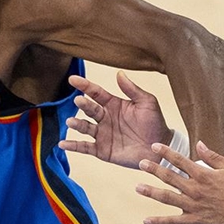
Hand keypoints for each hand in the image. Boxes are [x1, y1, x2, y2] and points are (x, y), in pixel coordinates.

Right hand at [58, 72, 172, 168]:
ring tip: (71, 122)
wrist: (160, 148)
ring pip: (85, 127)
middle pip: (89, 109)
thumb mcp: (147, 103)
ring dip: (76, 124)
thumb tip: (119, 73)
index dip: (84, 86)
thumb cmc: (155, 123)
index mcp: (113, 104)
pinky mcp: (102, 150)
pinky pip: (85, 147)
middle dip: (83, 105)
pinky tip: (62, 144)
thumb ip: (132, 89)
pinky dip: (73, 146)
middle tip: (78, 101)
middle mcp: (105, 117)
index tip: (72, 79)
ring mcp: (102, 134)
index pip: (96, 92)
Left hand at [137, 142, 223, 223]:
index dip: (165, 152)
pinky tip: (146, 220)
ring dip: (151, 192)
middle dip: (153, 169)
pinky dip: (159, 222)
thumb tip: (199, 143)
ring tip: (138, 187)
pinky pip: (173, 222)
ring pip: (167, 197)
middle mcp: (195, 189)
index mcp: (203, 175)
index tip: (153, 146)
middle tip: (140, 163)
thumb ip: (213, 156)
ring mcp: (193, 206)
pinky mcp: (195, 222)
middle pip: (169, 176)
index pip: (180, 160)